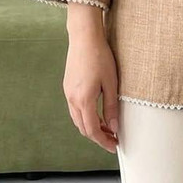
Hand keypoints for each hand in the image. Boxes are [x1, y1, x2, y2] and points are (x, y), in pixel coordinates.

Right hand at [63, 29, 119, 153]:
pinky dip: (85, 116)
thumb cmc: (100, 56)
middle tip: (113, 137)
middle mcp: (72, 98)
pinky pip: (74, 108)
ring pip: (77, 119)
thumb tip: (114, 127)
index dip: (103, 141)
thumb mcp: (111, 83)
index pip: (92, 130)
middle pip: (83, 128)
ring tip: (107, 126)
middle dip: (97, 136)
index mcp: (84, 100)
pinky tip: (96, 112)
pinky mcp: (67, 86)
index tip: (114, 145)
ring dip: (91, 126)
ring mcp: (68, 92)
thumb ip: (112, 107)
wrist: (84, 37)